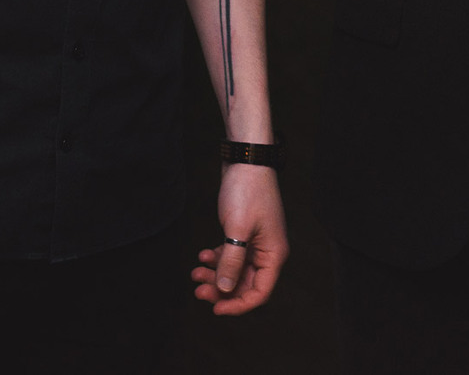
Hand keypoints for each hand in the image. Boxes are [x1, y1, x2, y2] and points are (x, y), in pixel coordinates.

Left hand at [190, 163, 286, 315]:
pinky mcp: (244, 234)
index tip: (215, 308)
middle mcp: (268, 252)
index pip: (260, 293)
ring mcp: (255, 243)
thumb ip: (231, 262)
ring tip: (195, 271)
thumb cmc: (247, 191)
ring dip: (215, 274)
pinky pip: (231, 256)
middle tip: (197, 290)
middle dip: (221, 289)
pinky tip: (202, 255)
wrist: (246, 160)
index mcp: (274, 254)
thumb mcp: (236, 230)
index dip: (238, 305)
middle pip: (245, 284)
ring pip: (235, 271)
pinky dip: (216, 259)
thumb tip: (225, 290)